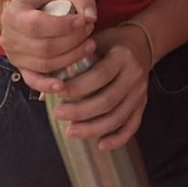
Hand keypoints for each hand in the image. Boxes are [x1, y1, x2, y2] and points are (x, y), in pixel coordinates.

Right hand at [0, 0, 96, 94]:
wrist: (27, 10)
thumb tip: (91, 17)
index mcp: (13, 14)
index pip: (37, 25)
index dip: (63, 26)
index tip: (85, 21)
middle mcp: (8, 37)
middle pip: (43, 47)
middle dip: (72, 41)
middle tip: (90, 30)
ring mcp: (13, 56)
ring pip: (44, 64)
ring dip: (70, 57)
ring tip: (89, 46)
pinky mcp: (21, 68)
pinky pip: (33, 80)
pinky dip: (47, 85)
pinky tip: (62, 85)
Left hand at [46, 24, 152, 150]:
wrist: (142, 43)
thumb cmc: (112, 43)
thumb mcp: (95, 41)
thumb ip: (75, 60)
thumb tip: (45, 86)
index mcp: (122, 56)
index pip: (100, 75)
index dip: (78, 87)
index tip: (57, 93)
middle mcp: (134, 75)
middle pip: (108, 100)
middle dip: (80, 111)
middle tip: (57, 114)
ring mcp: (140, 91)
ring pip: (118, 116)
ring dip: (93, 128)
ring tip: (71, 131)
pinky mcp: (142, 103)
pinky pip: (133, 124)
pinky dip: (118, 138)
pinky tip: (101, 145)